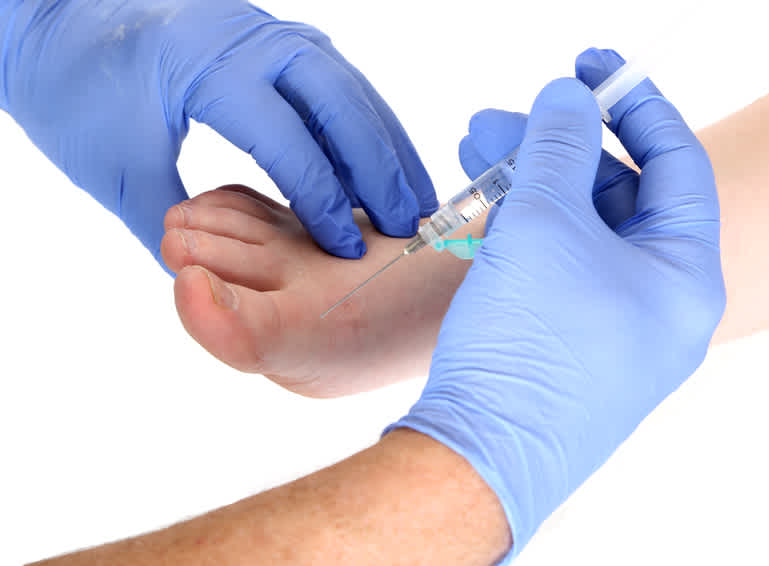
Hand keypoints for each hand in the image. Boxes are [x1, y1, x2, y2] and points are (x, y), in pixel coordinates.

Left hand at [0, 0, 436, 267]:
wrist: (54, 23)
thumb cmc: (76, 94)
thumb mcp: (116, 168)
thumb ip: (166, 228)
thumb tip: (211, 281)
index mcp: (207, 67)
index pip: (287, 139)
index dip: (321, 199)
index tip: (344, 250)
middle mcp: (249, 39)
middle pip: (339, 101)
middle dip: (378, 166)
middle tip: (407, 222)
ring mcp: (266, 31)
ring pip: (348, 86)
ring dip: (385, 140)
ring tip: (414, 195)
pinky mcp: (272, 38)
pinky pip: (334, 79)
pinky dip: (363, 122)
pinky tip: (380, 161)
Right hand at [387, 53, 724, 561]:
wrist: (477, 453)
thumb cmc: (528, 347)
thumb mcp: (545, 227)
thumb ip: (558, 148)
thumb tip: (568, 95)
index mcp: (683, 276)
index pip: (673, 165)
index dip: (632, 105)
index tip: (589, 67)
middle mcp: (655, 303)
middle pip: (614, 197)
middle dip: (555, 148)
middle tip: (499, 118)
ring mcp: (608, 327)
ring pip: (573, 232)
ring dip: (526, 186)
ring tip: (471, 153)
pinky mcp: (562, 344)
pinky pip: (550, 268)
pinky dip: (518, 231)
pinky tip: (477, 208)